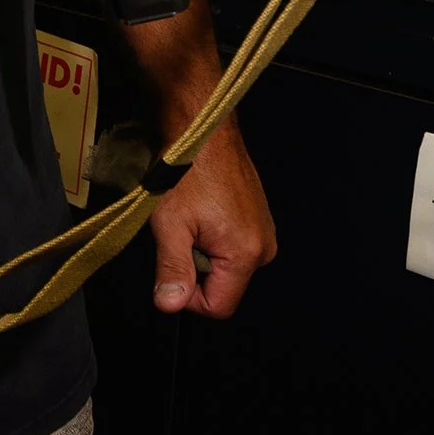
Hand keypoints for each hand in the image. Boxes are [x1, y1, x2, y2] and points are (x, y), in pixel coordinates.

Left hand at [148, 121, 275, 317]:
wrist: (203, 127)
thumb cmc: (186, 170)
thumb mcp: (170, 224)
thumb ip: (172, 270)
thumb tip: (170, 305)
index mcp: (247, 253)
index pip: (219, 306)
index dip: (189, 297)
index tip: (172, 269)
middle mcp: (264, 246)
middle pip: (223, 286)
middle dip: (195, 267)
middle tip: (180, 232)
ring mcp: (263, 230)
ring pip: (225, 265)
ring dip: (201, 249)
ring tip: (190, 217)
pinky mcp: (257, 218)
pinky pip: (231, 244)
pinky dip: (210, 235)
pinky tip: (201, 210)